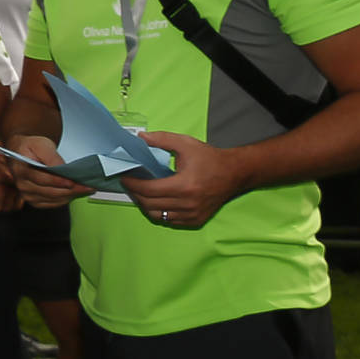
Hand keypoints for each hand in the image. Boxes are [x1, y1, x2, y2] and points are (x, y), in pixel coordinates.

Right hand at [2, 134, 88, 207]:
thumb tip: (62, 169)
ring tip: (85, 189)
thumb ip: (51, 156)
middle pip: (50, 192)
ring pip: (54, 199)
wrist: (22, 153)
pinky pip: (53, 203)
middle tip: (87, 187)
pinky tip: (75, 193)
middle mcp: (22, 185)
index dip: (58, 181)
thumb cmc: (32, 147)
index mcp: (21, 170)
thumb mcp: (41, 144)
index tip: (73, 182)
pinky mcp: (35, 201)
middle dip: (71, 190)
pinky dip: (66, 199)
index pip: (41, 179)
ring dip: (71, 195)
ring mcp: (28, 195)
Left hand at [120, 133, 245, 227]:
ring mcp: (192, 214)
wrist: (235, 173)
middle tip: (129, 184)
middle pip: (150, 204)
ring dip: (145, 204)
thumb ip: (161, 139)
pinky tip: (155, 200)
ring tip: (140, 192)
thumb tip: (140, 138)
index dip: (133, 184)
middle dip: (135, 194)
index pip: (149, 190)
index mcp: (184, 186)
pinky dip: (159, 212)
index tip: (124, 177)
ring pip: (157, 215)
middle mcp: (188, 204)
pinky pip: (169, 220)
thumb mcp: (185, 143)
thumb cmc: (210, 158)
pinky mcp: (196, 220)